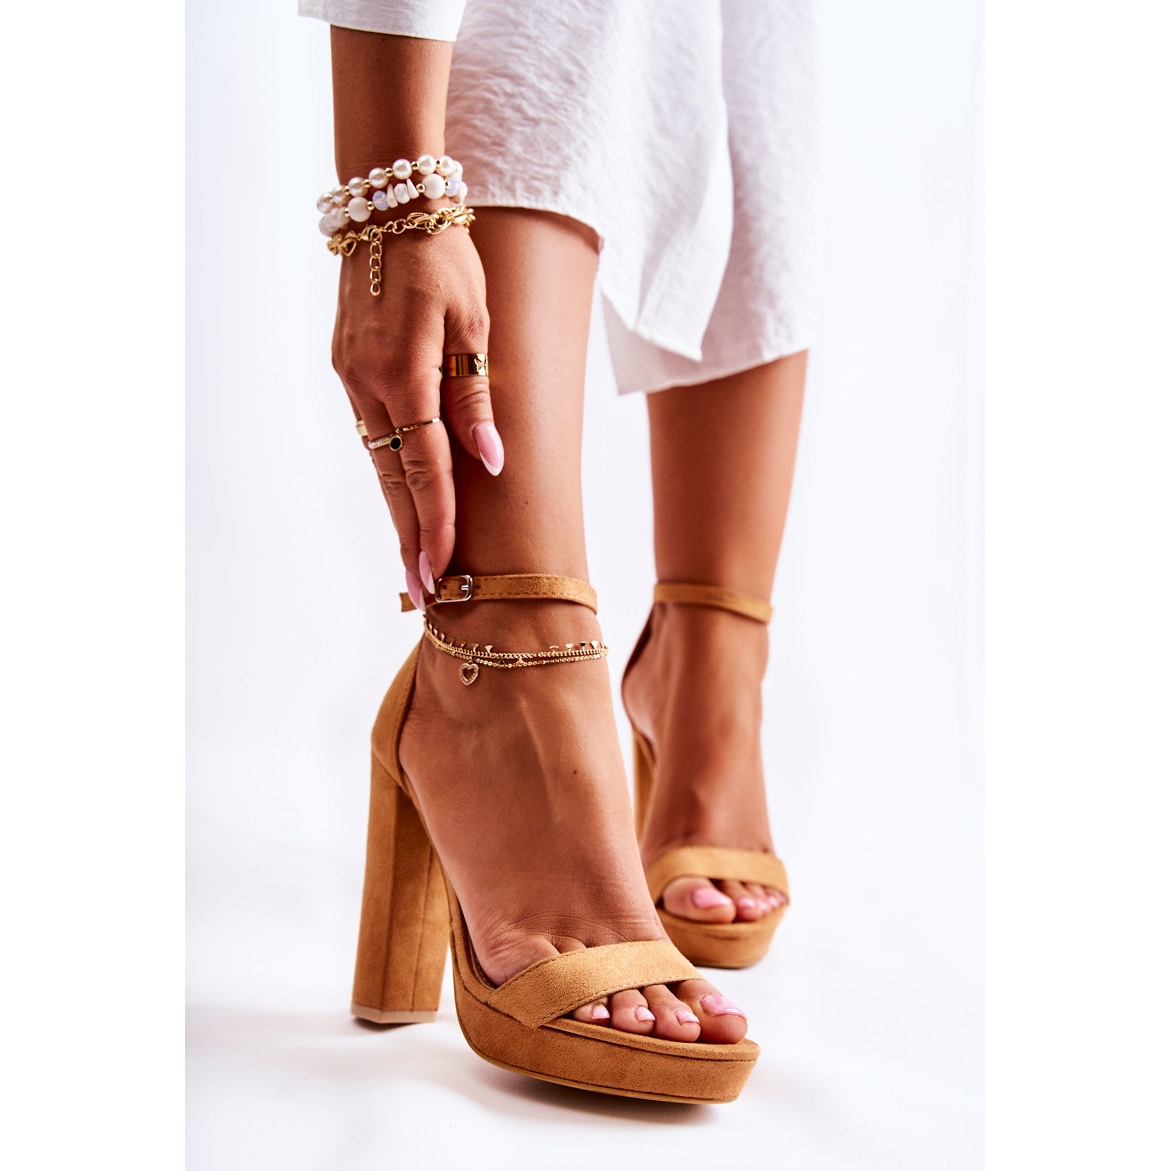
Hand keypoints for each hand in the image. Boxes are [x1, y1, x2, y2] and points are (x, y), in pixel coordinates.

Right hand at [331, 222, 502, 607]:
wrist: (387, 208)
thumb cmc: (444, 259)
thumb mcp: (473, 322)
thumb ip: (474, 395)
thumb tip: (487, 459)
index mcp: (405, 373)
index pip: (425, 467)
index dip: (437, 523)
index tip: (443, 570)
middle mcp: (368, 384)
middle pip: (392, 480)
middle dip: (410, 538)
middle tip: (421, 592)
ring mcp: (350, 377)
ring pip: (376, 460)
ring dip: (396, 511)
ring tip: (413, 561)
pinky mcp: (345, 368)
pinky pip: (369, 432)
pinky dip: (386, 472)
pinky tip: (399, 499)